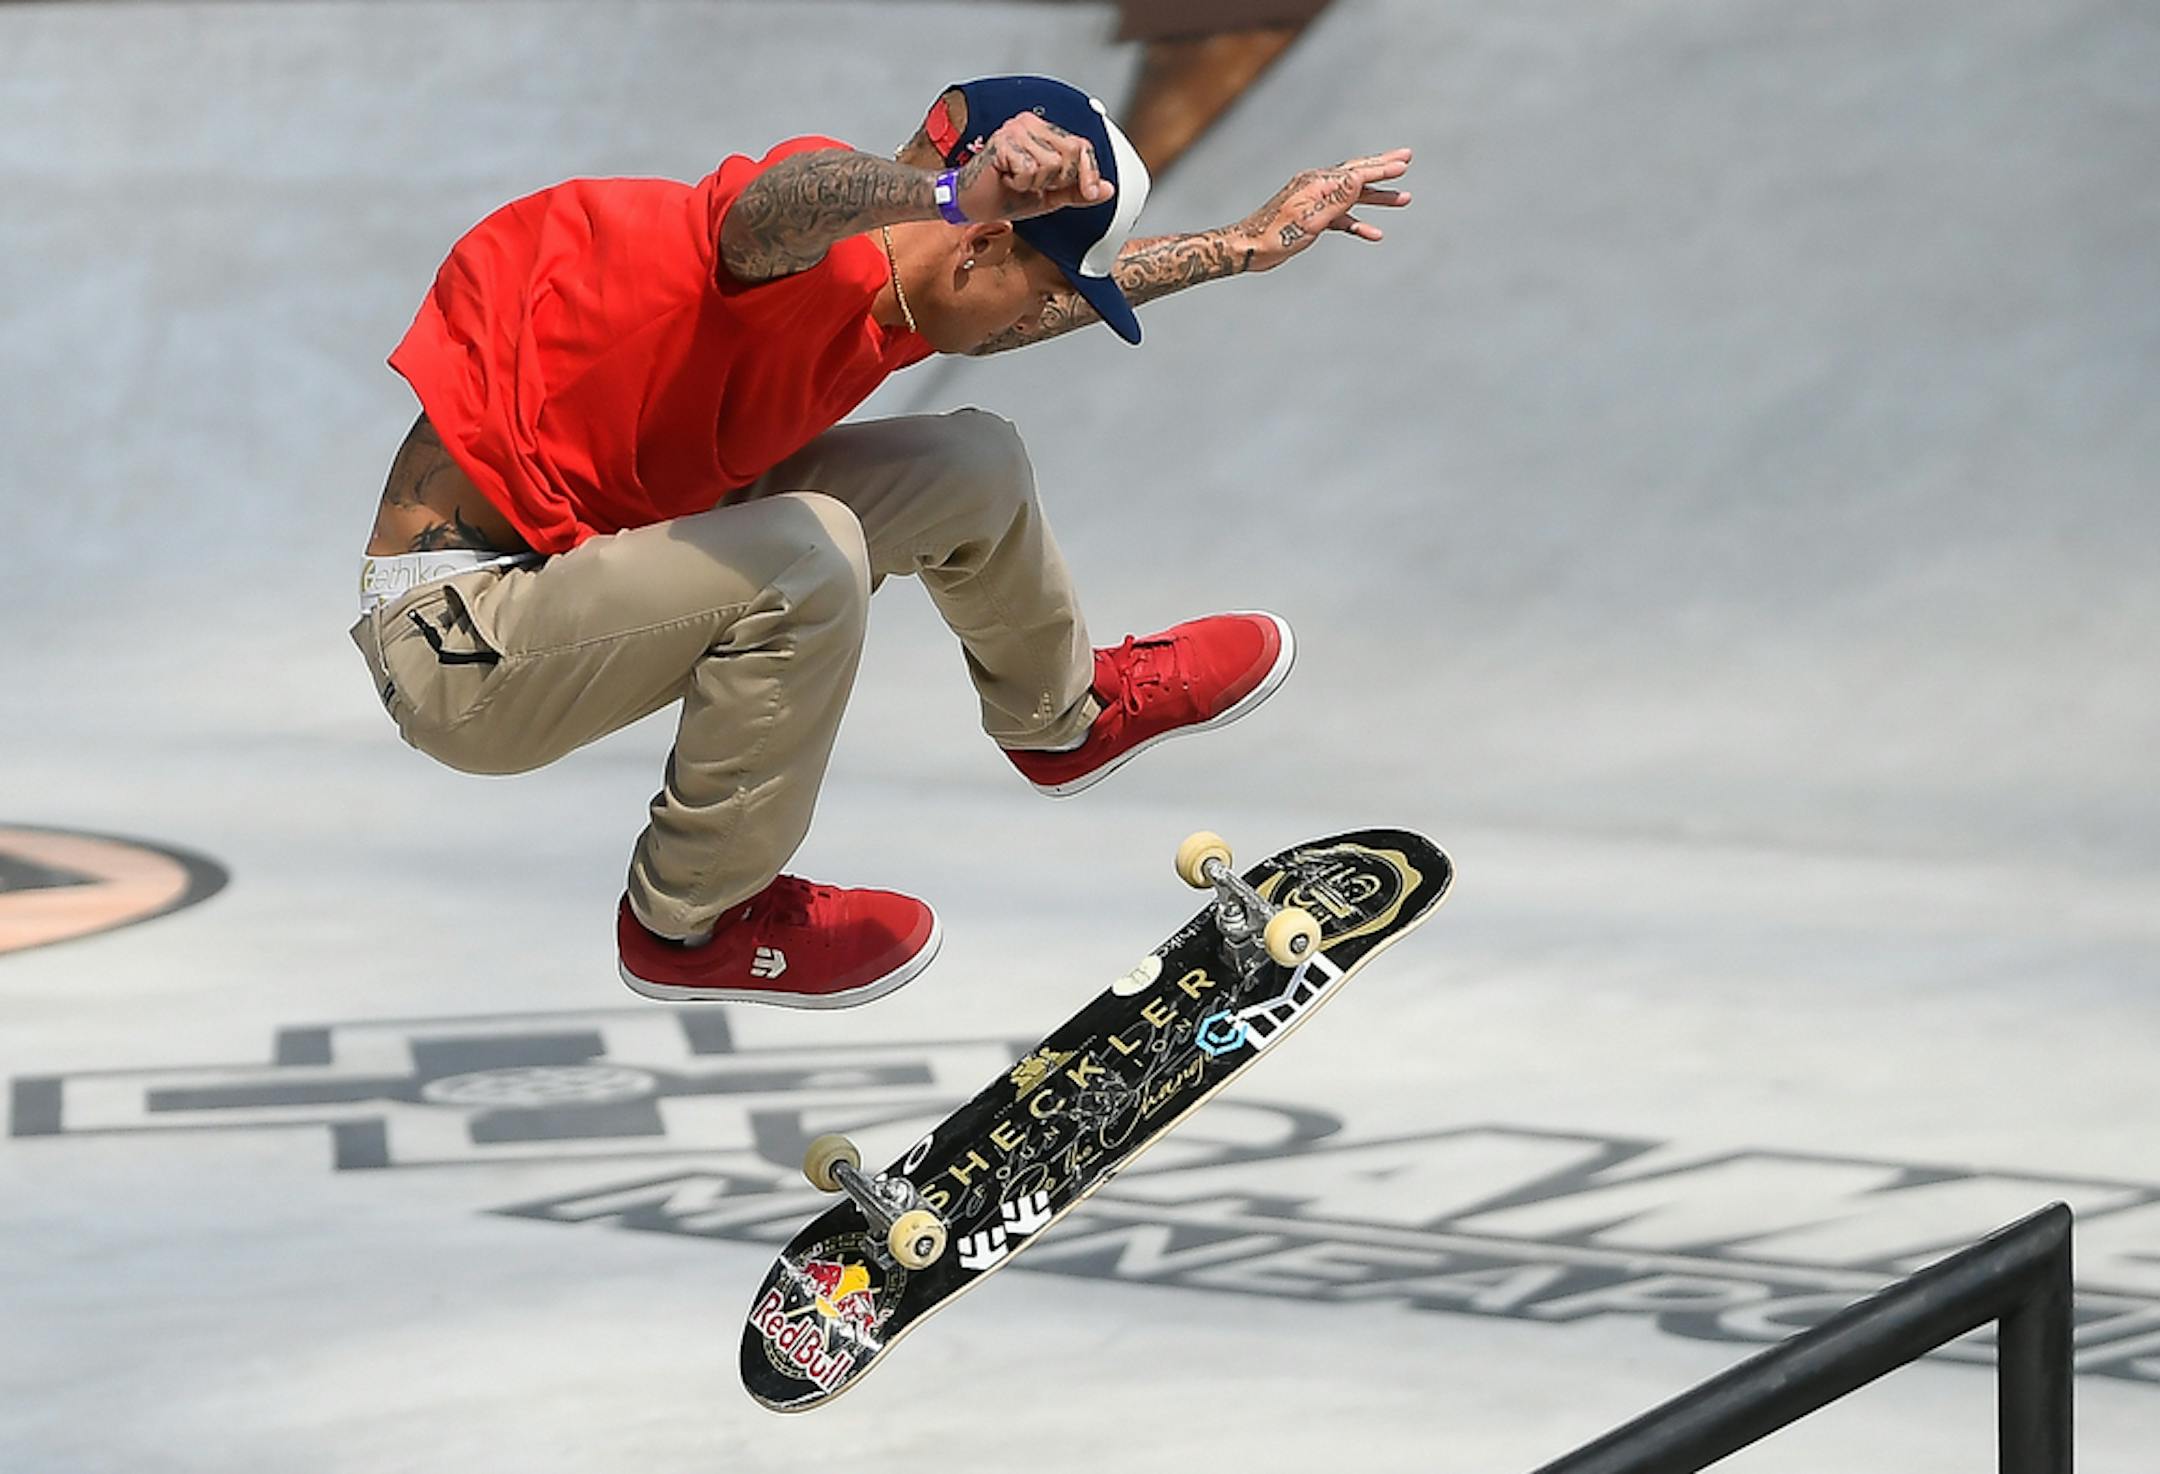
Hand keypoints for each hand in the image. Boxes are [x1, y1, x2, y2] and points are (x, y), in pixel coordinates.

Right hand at [952, 113, 1114, 223]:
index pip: (1082, 146)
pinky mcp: (1003, 142)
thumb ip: (1078, 191)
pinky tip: (1007, 179)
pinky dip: (1021, 183)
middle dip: (1059, 179)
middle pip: (1071, 153)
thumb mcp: (1051, 196)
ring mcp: (1015, 130)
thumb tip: (1108, 190)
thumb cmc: (1006, 196)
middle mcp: (1030, 124)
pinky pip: (1031, 169)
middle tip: (1035, 184)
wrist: (972, 203)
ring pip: (1052, 163)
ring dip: (1036, 183)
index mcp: (1043, 131)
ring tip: (1017, 181)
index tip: (1092, 192)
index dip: (1090, 171)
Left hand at [1230, 149, 1412, 272]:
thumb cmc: (1275, 233)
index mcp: (1318, 182)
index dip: (1382, 168)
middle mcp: (1318, 187)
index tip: (1405, 164)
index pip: (1356, 172)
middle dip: (1383, 169)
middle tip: (1406, 159)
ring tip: (1403, 199)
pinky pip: (1342, 219)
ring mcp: (1316, 202)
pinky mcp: (1313, 219)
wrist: (1250, 247)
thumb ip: (1336, 198)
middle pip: (1357, 175)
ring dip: (1378, 198)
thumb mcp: (1310, 217)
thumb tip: (1359, 176)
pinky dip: (1359, 224)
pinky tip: (1375, 233)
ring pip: (1354, 198)